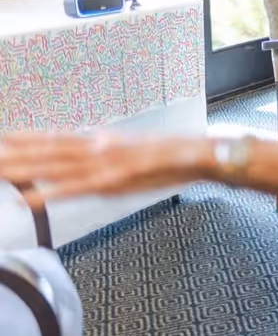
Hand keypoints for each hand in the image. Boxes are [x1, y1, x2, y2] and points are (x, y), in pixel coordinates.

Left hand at [0, 132, 211, 207]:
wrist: (199, 155)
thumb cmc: (170, 157)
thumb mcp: (132, 153)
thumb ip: (106, 157)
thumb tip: (86, 157)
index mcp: (102, 141)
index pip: (55, 138)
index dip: (25, 138)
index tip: (2, 137)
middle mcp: (99, 147)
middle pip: (46, 151)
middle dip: (14, 154)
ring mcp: (105, 163)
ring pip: (54, 167)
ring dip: (22, 170)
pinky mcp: (116, 181)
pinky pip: (76, 189)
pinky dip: (50, 193)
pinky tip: (29, 198)